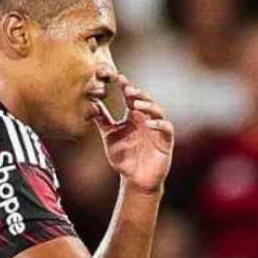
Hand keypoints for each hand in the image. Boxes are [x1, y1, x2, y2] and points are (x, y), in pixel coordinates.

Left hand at [96, 74, 173, 192]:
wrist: (135, 179)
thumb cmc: (124, 158)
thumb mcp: (109, 136)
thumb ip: (102, 121)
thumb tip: (91, 103)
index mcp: (133, 117)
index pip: (131, 98)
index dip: (126, 87)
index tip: (117, 78)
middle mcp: (146, 120)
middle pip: (145, 101)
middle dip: (138, 93)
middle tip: (128, 89)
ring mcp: (157, 130)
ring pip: (157, 111)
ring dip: (148, 106)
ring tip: (137, 104)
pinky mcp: (165, 141)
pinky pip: (166, 129)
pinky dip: (159, 124)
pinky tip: (149, 123)